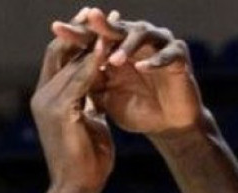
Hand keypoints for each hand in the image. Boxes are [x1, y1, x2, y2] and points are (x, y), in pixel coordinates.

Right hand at [30, 32, 112, 192]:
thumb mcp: (89, 124)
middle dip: (79, 30)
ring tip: (108, 24)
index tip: (94, 22)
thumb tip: (96, 93)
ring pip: (69, 62)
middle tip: (97, 11)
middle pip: (59, 51)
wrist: (76, 189)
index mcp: (49, 97)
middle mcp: (43, 95)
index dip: (77, 39)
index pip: (59, 59)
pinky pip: (79, 80)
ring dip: (90, 42)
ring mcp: (48, 102)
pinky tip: (109, 51)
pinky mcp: (60, 111)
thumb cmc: (86, 162)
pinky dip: (94, 64)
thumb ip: (88, 104)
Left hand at [52, 8, 203, 135]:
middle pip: (117, 27)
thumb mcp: (106, 95)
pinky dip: (156, 61)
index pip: (94, 34)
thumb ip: (89, 79)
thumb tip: (63, 64)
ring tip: (114, 60)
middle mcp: (138, 39)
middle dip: (101, 25)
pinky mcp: (180, 56)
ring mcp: (160, 44)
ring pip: (142, 34)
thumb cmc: (137, 109)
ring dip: (127, 46)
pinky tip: (143, 68)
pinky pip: (168, 54)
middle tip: (88, 21)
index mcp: (117, 45)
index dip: (77, 32)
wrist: (168, 126)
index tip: (56, 28)